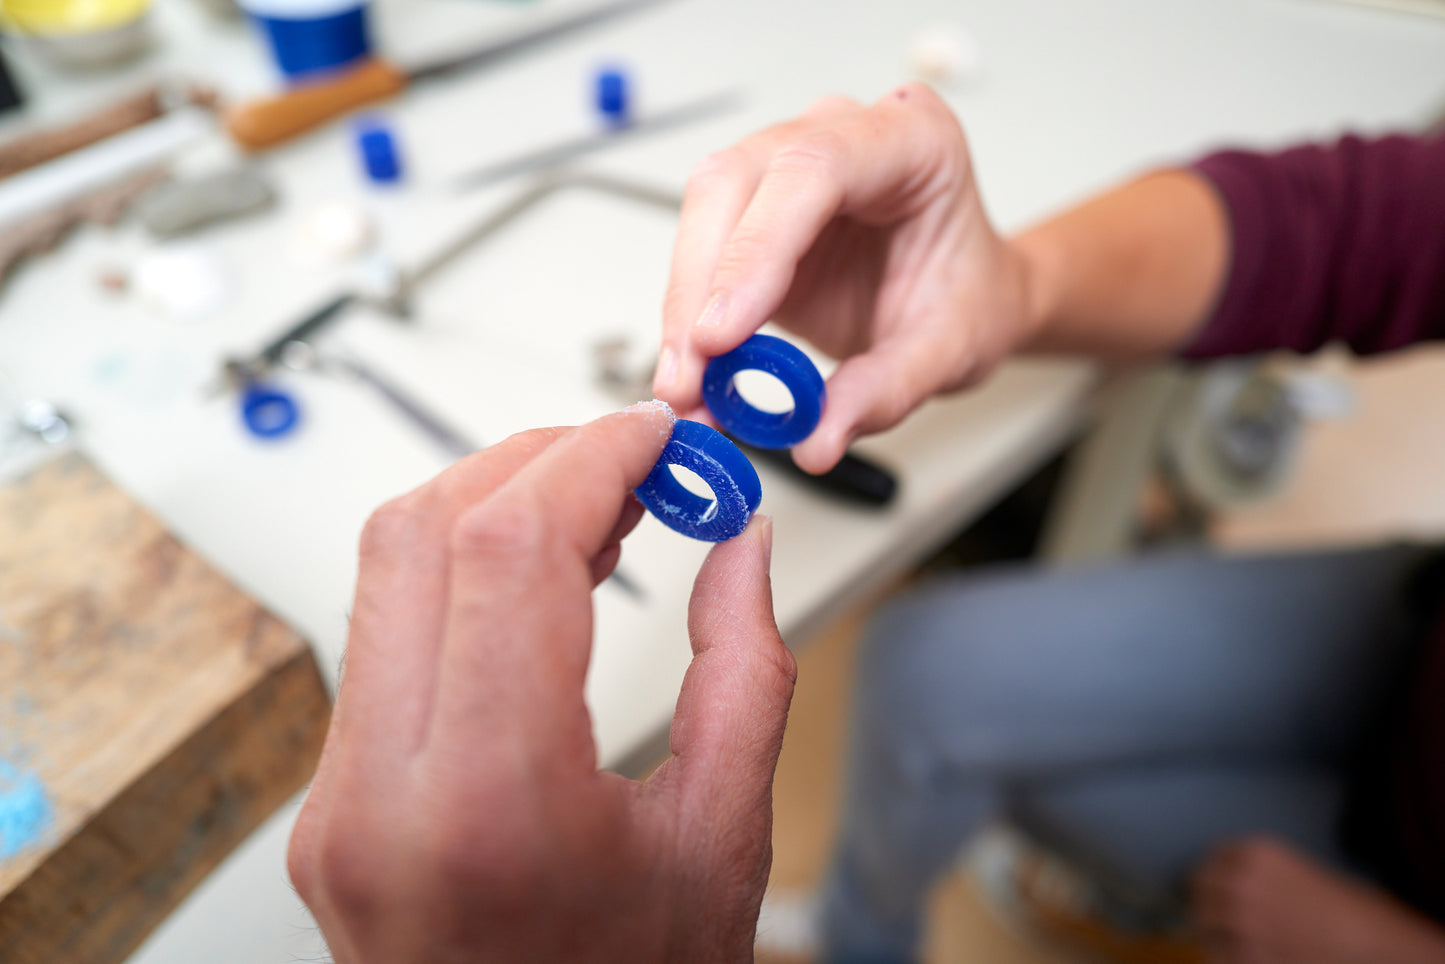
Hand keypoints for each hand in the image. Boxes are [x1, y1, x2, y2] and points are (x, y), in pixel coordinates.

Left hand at [288, 404, 796, 962]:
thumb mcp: (721, 841)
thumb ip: (745, 671)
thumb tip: (742, 544)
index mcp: (488, 806)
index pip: (506, 549)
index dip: (590, 457)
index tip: (655, 438)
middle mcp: (381, 796)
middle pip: (423, 532)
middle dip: (536, 460)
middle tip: (632, 459)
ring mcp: (339, 799)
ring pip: (386, 568)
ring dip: (494, 505)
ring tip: (598, 509)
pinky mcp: (333, 799)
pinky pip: (383, 632)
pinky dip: (462, 573)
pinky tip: (538, 577)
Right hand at [653, 83, 1036, 472]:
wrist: (968, 293)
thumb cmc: (968, 295)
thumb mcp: (949, 352)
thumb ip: (886, 391)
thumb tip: (816, 440)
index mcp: (913, 140)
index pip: (813, 171)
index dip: (754, 251)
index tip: (720, 336)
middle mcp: (843, 132)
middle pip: (737, 181)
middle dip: (699, 286)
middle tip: (688, 379)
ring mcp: (791, 157)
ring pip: (705, 207)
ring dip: (683, 301)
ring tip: (685, 387)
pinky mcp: (756, 204)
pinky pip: (702, 243)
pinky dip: (688, 311)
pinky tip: (691, 368)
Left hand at [1192, 837, 1444, 962]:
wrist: (1369, 941)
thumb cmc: (1340, 907)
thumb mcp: (1291, 869)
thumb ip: (1251, 872)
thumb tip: (1213, 884)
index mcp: (1253, 852)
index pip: (1209, 861)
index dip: (1211, 878)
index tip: (1212, 889)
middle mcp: (1240, 881)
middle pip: (1198, 890)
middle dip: (1206, 903)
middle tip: (1217, 917)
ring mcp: (1240, 918)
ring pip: (1203, 924)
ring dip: (1214, 932)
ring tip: (1236, 939)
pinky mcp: (1246, 954)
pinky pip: (1218, 955)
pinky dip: (1227, 956)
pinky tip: (1250, 954)